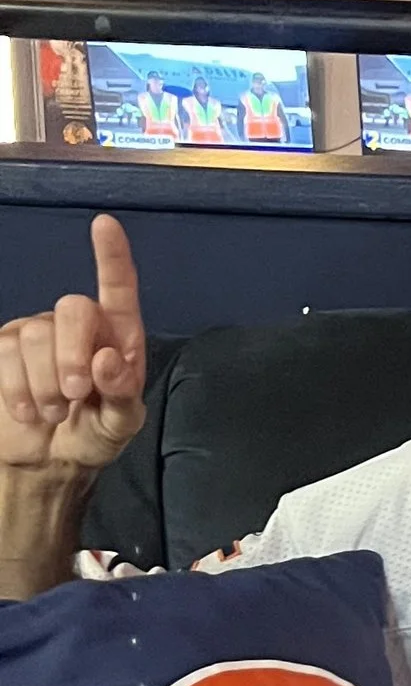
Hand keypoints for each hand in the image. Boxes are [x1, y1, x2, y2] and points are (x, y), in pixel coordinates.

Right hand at [0, 215, 147, 474]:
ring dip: (44, 384)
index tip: (104, 224)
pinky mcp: (4, 349)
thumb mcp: (120, 427)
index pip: (118, 289)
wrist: (48, 461)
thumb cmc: (94, 435)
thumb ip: (123, 396)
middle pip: (72, 308)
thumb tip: (107, 360)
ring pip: (33, 336)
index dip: (111, 256)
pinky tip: (29, 411)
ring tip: (54, 413)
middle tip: (76, 394)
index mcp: (118, 336)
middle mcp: (78, 325)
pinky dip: (17, 390)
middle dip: (71, 354)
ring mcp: (37, 333)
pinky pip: (4, 353)